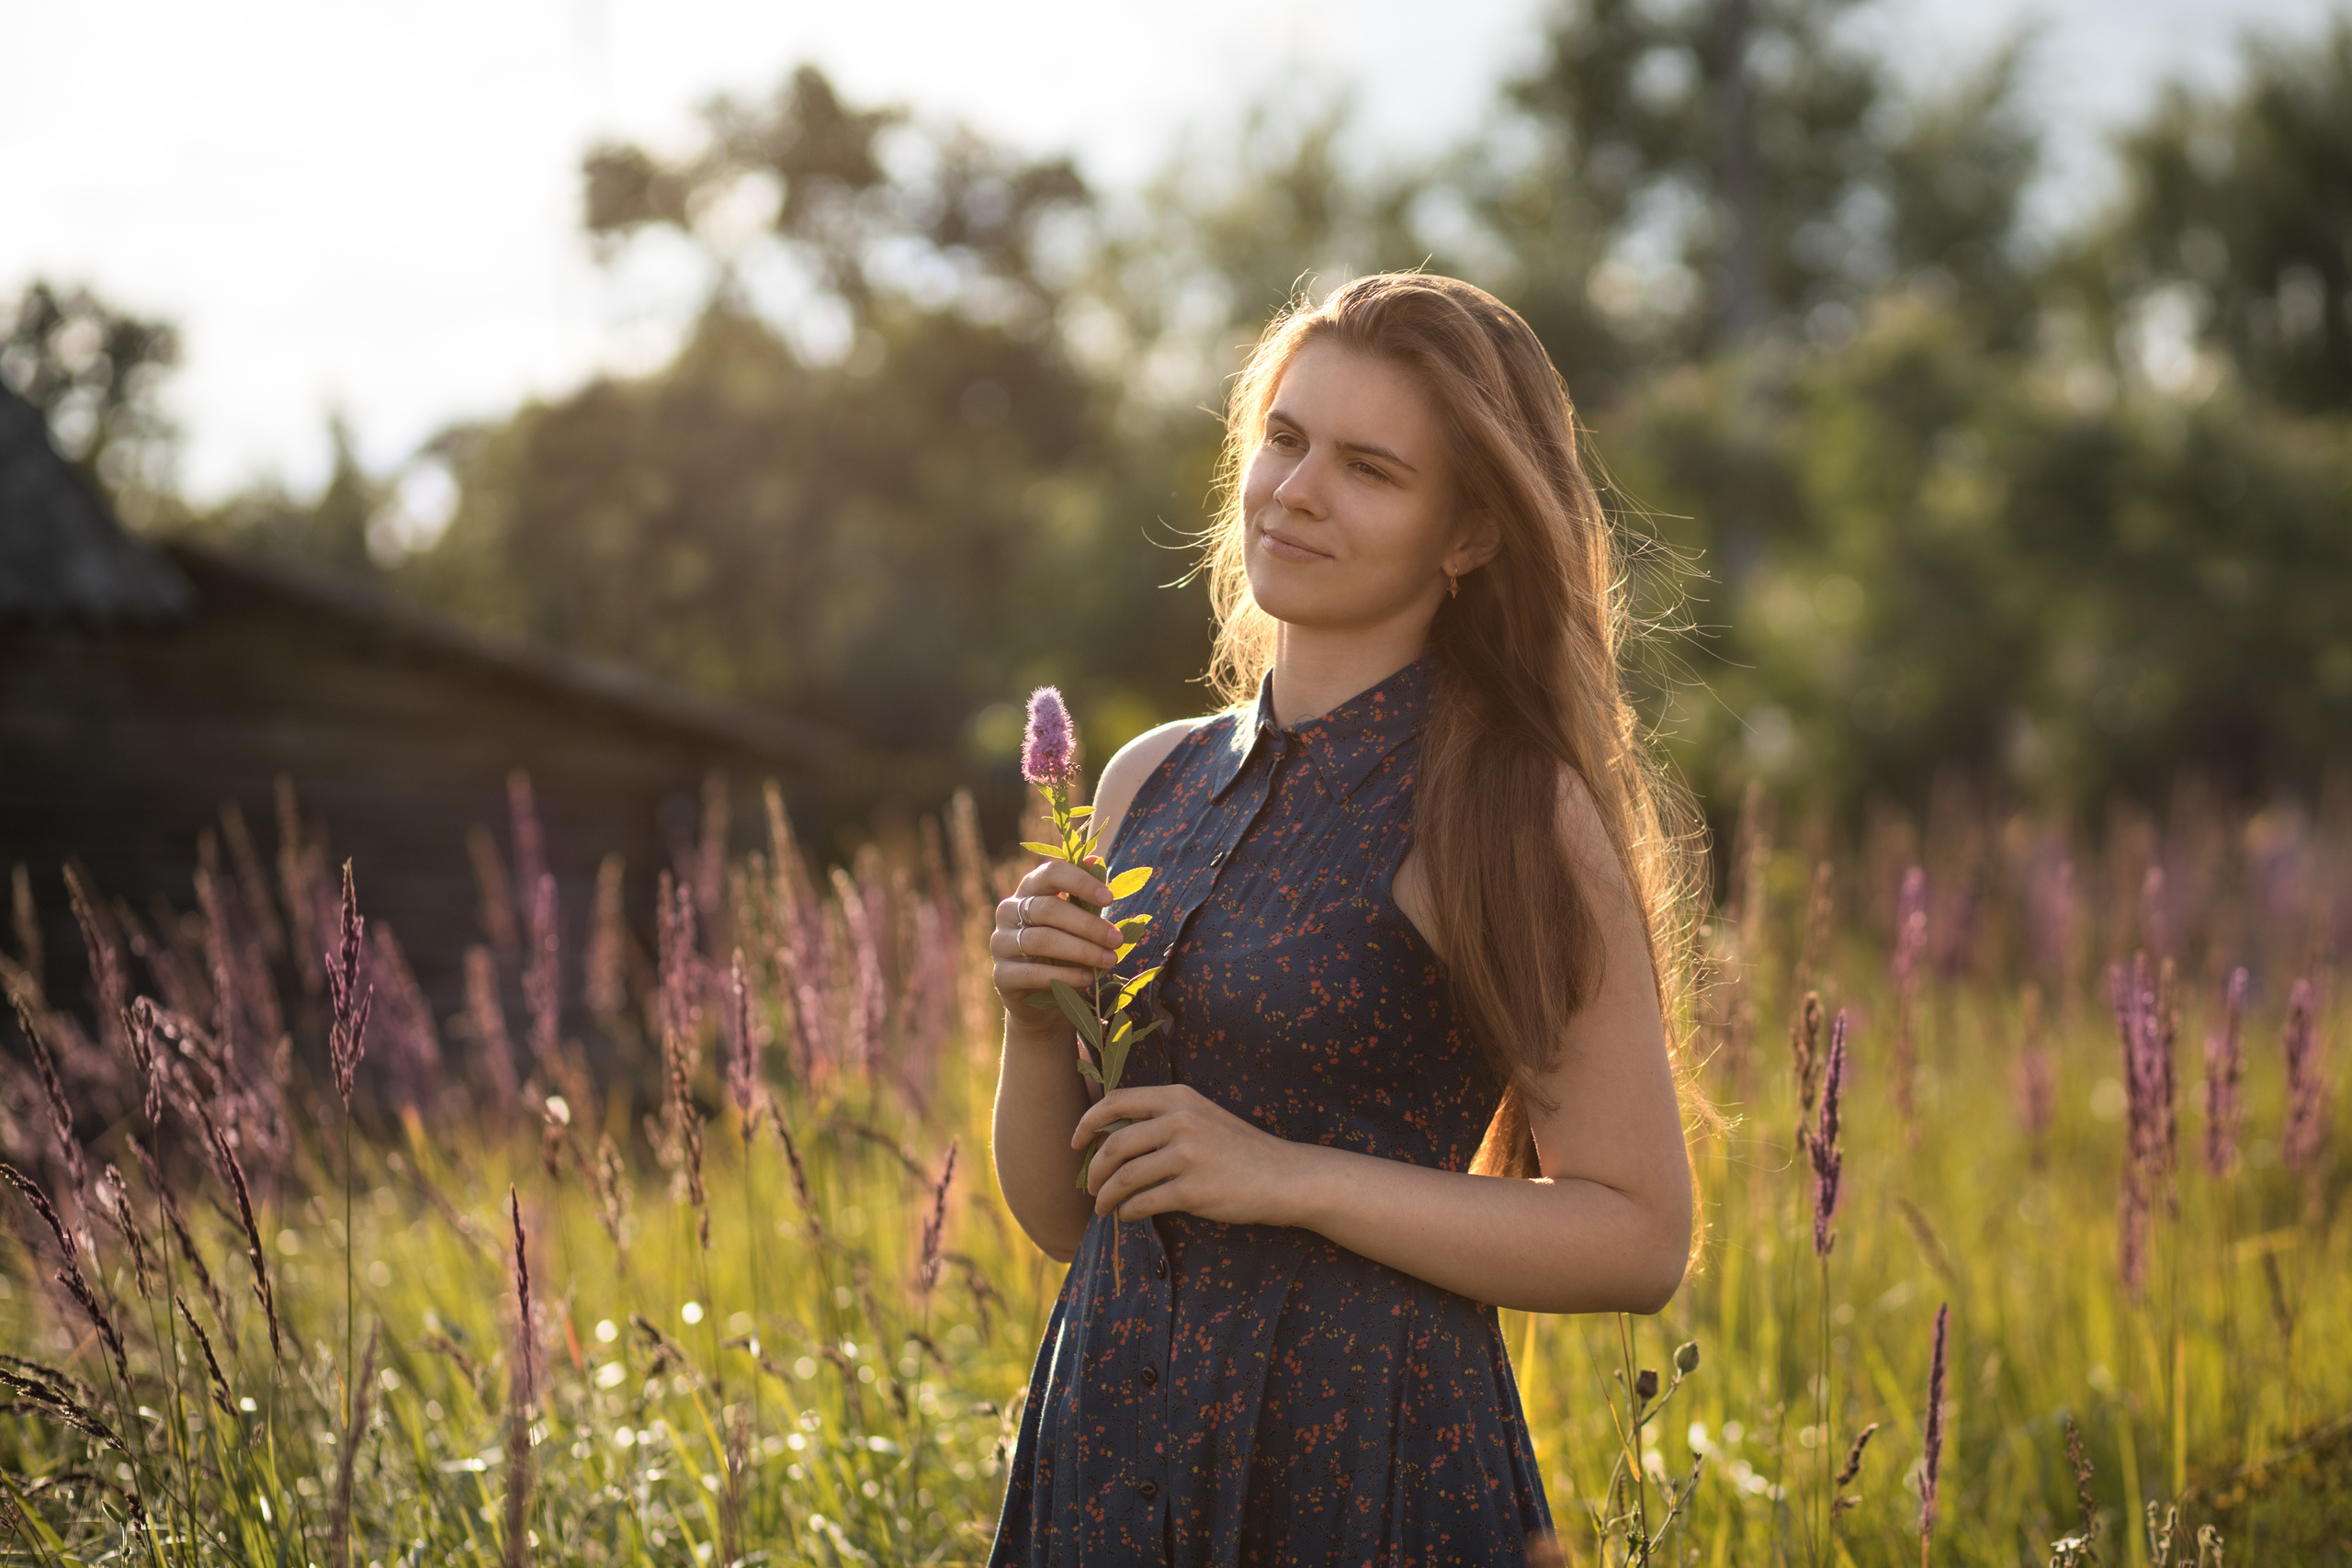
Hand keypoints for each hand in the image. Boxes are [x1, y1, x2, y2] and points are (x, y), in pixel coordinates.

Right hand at [991, 856, 1123, 1025]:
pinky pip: (1033, 972)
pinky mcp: (1001, 975)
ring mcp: (1001, 943)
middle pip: (1048, 909)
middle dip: (1088, 925)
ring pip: (1042, 940)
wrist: (1042, 1000)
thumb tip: (1096, 861)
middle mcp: (1008, 911)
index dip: (1081, 882)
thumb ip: (1085, 898)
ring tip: (1109, 961)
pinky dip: (1065, 975)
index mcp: (1028, 890)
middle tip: (1117, 939)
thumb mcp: (1078, 925)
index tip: (1110, 898)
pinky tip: (1087, 979)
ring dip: (1082, 951)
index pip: (1051, 874)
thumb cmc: (1064, 953)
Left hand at [1073, 1084, 1307, 1225]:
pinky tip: (1127, 1216)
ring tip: (1102, 1207)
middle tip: (1089, 1186)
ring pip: (1124, 1176)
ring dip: (1105, 1196)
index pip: (1116, 1101)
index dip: (1087, 1121)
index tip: (1075, 1142)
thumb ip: (1162, 1118)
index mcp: (1179, 1097)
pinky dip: (1127, 1212)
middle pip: (1114, 1143)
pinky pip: (1143, 1202)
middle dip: (1092, 1169)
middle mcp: (1181, 1120)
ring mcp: (1188, 1155)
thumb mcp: (1202, 1116)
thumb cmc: (1239, 1150)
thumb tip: (1110, 1137)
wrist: (1284, 1176)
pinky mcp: (1193, 1190)